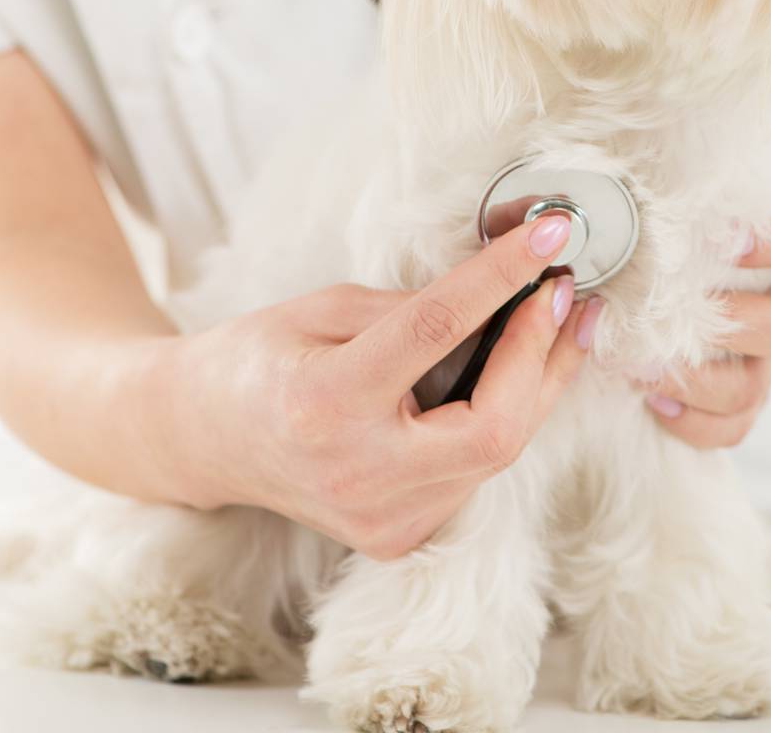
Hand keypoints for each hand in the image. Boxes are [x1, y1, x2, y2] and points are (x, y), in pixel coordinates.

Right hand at [156, 214, 602, 559]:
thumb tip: (500, 288)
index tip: (548, 234)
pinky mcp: (397, 536)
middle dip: (543, 354)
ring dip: (536, 383)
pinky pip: (474, 474)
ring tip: (560, 321)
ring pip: (496, 455)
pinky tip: (515, 372)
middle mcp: (357, 474)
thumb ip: (409, 306)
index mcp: (326, 401)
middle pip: (494, 426)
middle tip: (567, 290)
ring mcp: (380, 518)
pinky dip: (502, 417)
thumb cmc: (257, 357)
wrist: (203, 439)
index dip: (501, 277)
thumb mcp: (323, 307)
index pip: (436, 330)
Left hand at [634, 210, 770, 447]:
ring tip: (642, 364)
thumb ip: (662, 199)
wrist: (661, 285)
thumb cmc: (665, 236)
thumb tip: (614, 188)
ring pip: (755, 385)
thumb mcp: (670, 212)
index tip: (725, 236)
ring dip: (697, 379)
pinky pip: (732, 428)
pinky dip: (692, 420)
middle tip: (676, 309)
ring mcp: (764, 363)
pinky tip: (653, 399)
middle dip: (733, 321)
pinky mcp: (739, 406)